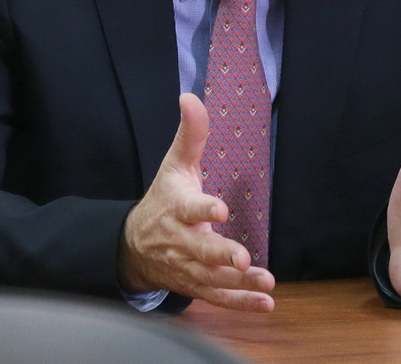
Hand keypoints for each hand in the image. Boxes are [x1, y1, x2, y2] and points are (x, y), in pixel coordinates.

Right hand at [118, 93, 275, 310]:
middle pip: (201, 251)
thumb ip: (189, 134)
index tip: (221, 209)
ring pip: (213, 278)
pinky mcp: (197, 286)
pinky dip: (241, 304)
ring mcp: (189, 267)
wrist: (134, 246)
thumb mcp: (174, 166)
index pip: (190, 208)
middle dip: (220, 255)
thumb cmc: (163, 200)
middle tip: (241, 258)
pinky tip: (265, 303)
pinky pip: (219, 298)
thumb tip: (191, 96)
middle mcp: (182, 241)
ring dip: (239, 284)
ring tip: (266, 284)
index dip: (204, 209)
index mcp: (177, 208)